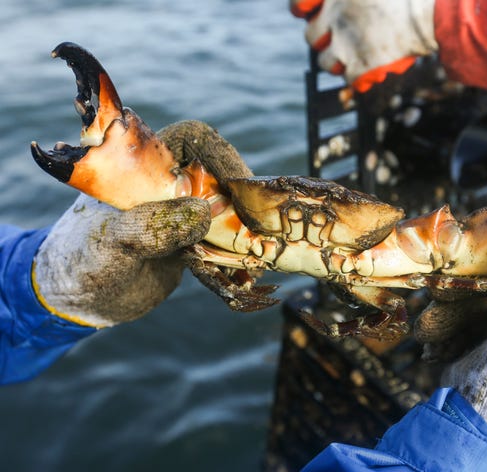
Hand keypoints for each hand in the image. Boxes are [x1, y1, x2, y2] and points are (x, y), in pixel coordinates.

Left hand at [30, 121, 238, 326]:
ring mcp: (183, 213)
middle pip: (222, 173)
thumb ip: (149, 226)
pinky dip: (239, 253)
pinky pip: (225, 240)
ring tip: (256, 252)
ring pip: (229, 208)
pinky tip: (244, 272)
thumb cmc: (80, 261)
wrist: (75, 302)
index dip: (220, 155)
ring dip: (247, 227)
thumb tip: (202, 211)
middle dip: (244, 196)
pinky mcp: (193, 242)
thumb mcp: (110, 243)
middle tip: (257, 226)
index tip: (238, 186)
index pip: (193, 139)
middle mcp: (168, 183)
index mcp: (144, 164)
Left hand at [291, 0, 436, 91]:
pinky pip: (349, 79)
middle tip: (341, 37)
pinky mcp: (360, 66)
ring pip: (326, 62)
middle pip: (311, 38)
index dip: (301, 11)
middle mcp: (335, 18)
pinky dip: (359, 75)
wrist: (431, 15)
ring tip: (356, 54)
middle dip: (324, 40)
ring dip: (338, 60)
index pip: (297, 5)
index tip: (307, 14)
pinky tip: (372, 65)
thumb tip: (324, 4)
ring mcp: (346, 44)